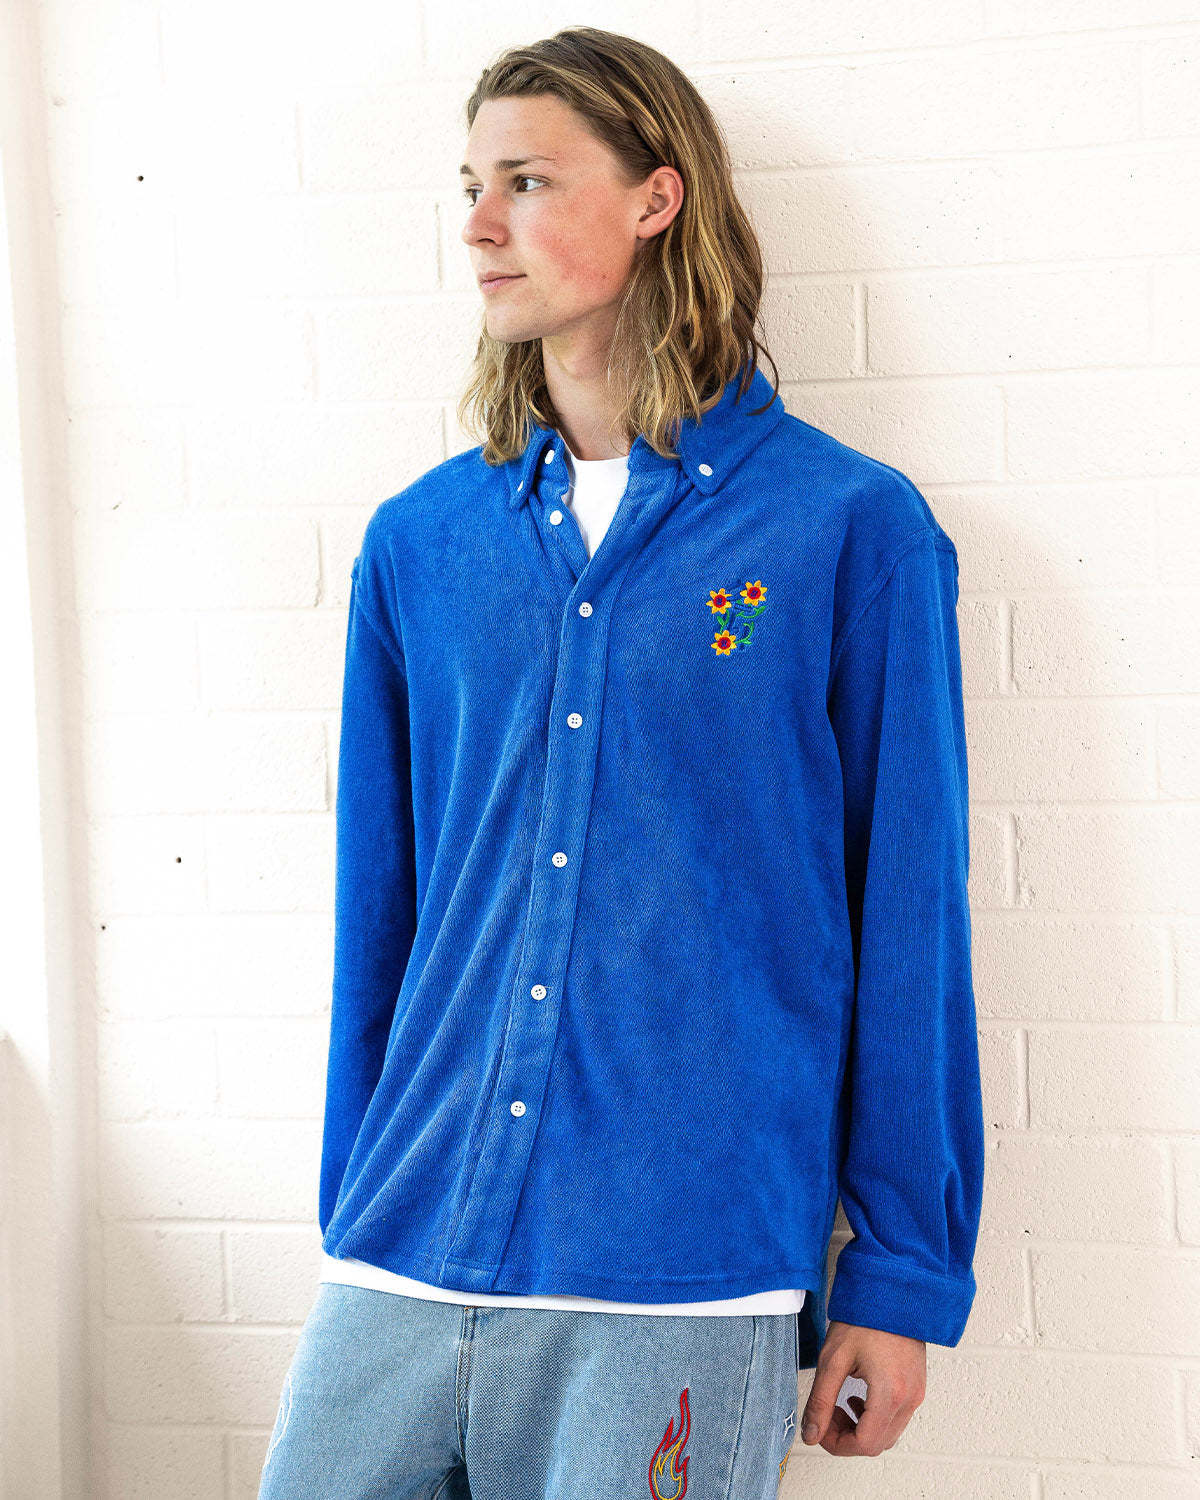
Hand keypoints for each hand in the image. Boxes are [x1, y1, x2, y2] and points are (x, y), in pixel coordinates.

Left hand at [799, 1320, 925, 1456]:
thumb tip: (812, 1433)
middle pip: (877, 1444)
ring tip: (840, 1404)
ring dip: (860, 1430)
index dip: (837, 1444)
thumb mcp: (833, 1359)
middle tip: (827, 1415)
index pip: (864, 1444)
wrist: (891, 1292)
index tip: (820, 1430)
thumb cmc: (865, 1318)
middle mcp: (909, 1399)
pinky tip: (858, 1399)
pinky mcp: (917, 1387)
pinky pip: (896, 1419)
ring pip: (888, 1435)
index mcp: (890, 1394)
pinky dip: (875, 1419)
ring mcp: (916, 1393)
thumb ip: (821, 1401)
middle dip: (847, 1437)